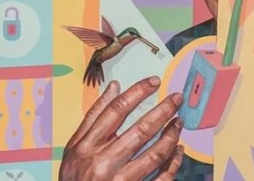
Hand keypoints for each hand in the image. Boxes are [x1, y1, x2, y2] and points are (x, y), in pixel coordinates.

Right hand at [59, 76, 184, 180]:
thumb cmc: (75, 177)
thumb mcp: (74, 147)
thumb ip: (93, 116)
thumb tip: (114, 86)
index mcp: (87, 146)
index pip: (116, 111)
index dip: (137, 93)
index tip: (154, 82)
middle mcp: (102, 163)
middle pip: (140, 131)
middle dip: (163, 112)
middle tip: (176, 99)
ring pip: (154, 155)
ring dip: (170, 137)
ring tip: (179, 123)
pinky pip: (160, 179)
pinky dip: (173, 164)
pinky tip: (178, 151)